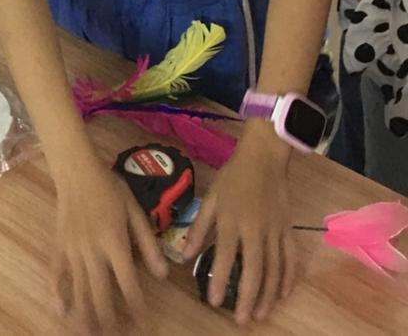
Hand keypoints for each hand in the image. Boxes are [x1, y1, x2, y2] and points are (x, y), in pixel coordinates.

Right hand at [53, 162, 167, 332]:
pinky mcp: (58, 247)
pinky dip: (57, 294)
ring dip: (86, 316)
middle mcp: (92, 251)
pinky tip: (61, 311)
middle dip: (110, 321)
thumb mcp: (135, 210)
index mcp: (114, 241)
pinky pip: (56, 275)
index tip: (144, 325)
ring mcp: (72, 250)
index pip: (128, 283)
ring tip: (91, 335)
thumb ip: (147, 243)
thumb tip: (162, 274)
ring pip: (79, 290)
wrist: (77, 171)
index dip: (137, 308)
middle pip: (101, 294)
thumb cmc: (110, 188)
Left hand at [183, 124, 296, 325]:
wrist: (264, 156)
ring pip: (274, 269)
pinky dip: (289, 278)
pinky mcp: (288, 228)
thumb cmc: (234, 176)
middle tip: (241, 320)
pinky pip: (291, 258)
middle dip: (247, 297)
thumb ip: (199, 227)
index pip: (226, 257)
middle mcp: (254, 229)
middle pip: (253, 269)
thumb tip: (185, 256)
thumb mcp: (210, 197)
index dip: (219, 281)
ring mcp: (274, 230)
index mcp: (231, 220)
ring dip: (268, 294)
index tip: (213, 302)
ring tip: (260, 314)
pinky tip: (283, 294)